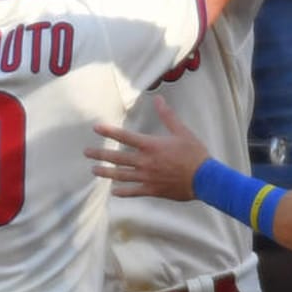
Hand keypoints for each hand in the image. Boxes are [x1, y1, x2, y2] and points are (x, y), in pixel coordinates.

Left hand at [87, 96, 211, 201]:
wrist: (205, 179)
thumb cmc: (195, 154)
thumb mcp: (182, 132)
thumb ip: (168, 116)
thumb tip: (158, 99)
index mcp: (151, 146)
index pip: (125, 137)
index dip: (109, 131)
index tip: (96, 128)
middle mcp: (145, 162)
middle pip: (117, 157)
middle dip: (100, 154)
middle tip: (86, 153)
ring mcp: (147, 177)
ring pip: (120, 175)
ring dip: (106, 173)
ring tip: (94, 170)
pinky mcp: (152, 190)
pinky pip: (133, 191)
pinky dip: (122, 192)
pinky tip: (114, 192)